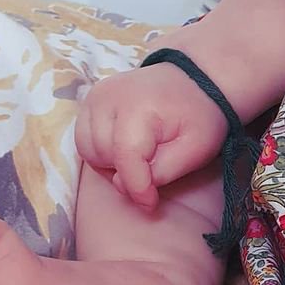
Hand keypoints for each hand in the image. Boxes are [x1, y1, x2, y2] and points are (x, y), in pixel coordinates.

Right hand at [75, 63, 227, 208]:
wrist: (196, 80)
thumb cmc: (200, 115)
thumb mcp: (198, 147)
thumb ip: (164, 171)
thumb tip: (125, 186)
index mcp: (138, 104)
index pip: (125, 157)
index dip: (137, 187)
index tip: (152, 203)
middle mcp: (107, 96)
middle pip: (103, 157)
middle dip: (127, 172)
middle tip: (155, 166)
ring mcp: (95, 96)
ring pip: (89, 152)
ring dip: (112, 164)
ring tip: (143, 156)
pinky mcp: (90, 100)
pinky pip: (84, 141)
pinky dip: (103, 152)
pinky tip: (128, 148)